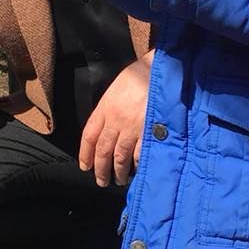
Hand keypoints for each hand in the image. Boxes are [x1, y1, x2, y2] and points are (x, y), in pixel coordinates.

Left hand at [80, 51, 153, 186]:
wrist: (163, 68)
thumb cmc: (142, 74)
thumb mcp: (118, 86)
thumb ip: (110, 107)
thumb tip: (105, 128)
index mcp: (106, 107)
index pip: (89, 136)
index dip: (85, 154)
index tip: (85, 166)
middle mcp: (116, 120)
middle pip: (103, 150)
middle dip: (100, 168)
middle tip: (101, 180)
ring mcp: (133, 127)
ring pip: (120, 156)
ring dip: (118, 171)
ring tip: (118, 180)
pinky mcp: (150, 132)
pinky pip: (140, 155)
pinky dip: (137, 166)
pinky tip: (137, 172)